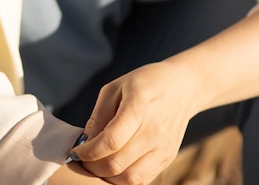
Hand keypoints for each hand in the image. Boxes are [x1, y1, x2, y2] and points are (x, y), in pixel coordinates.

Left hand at [73, 60, 191, 183]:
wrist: (182, 87)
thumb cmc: (144, 83)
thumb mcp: (116, 87)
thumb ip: (99, 116)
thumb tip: (85, 143)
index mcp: (139, 105)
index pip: (111, 141)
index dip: (88, 152)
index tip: (76, 151)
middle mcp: (154, 130)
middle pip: (117, 163)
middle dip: (92, 167)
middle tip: (83, 160)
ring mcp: (163, 147)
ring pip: (129, 178)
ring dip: (107, 177)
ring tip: (98, 164)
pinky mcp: (168, 158)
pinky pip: (141, 180)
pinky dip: (123, 179)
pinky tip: (114, 166)